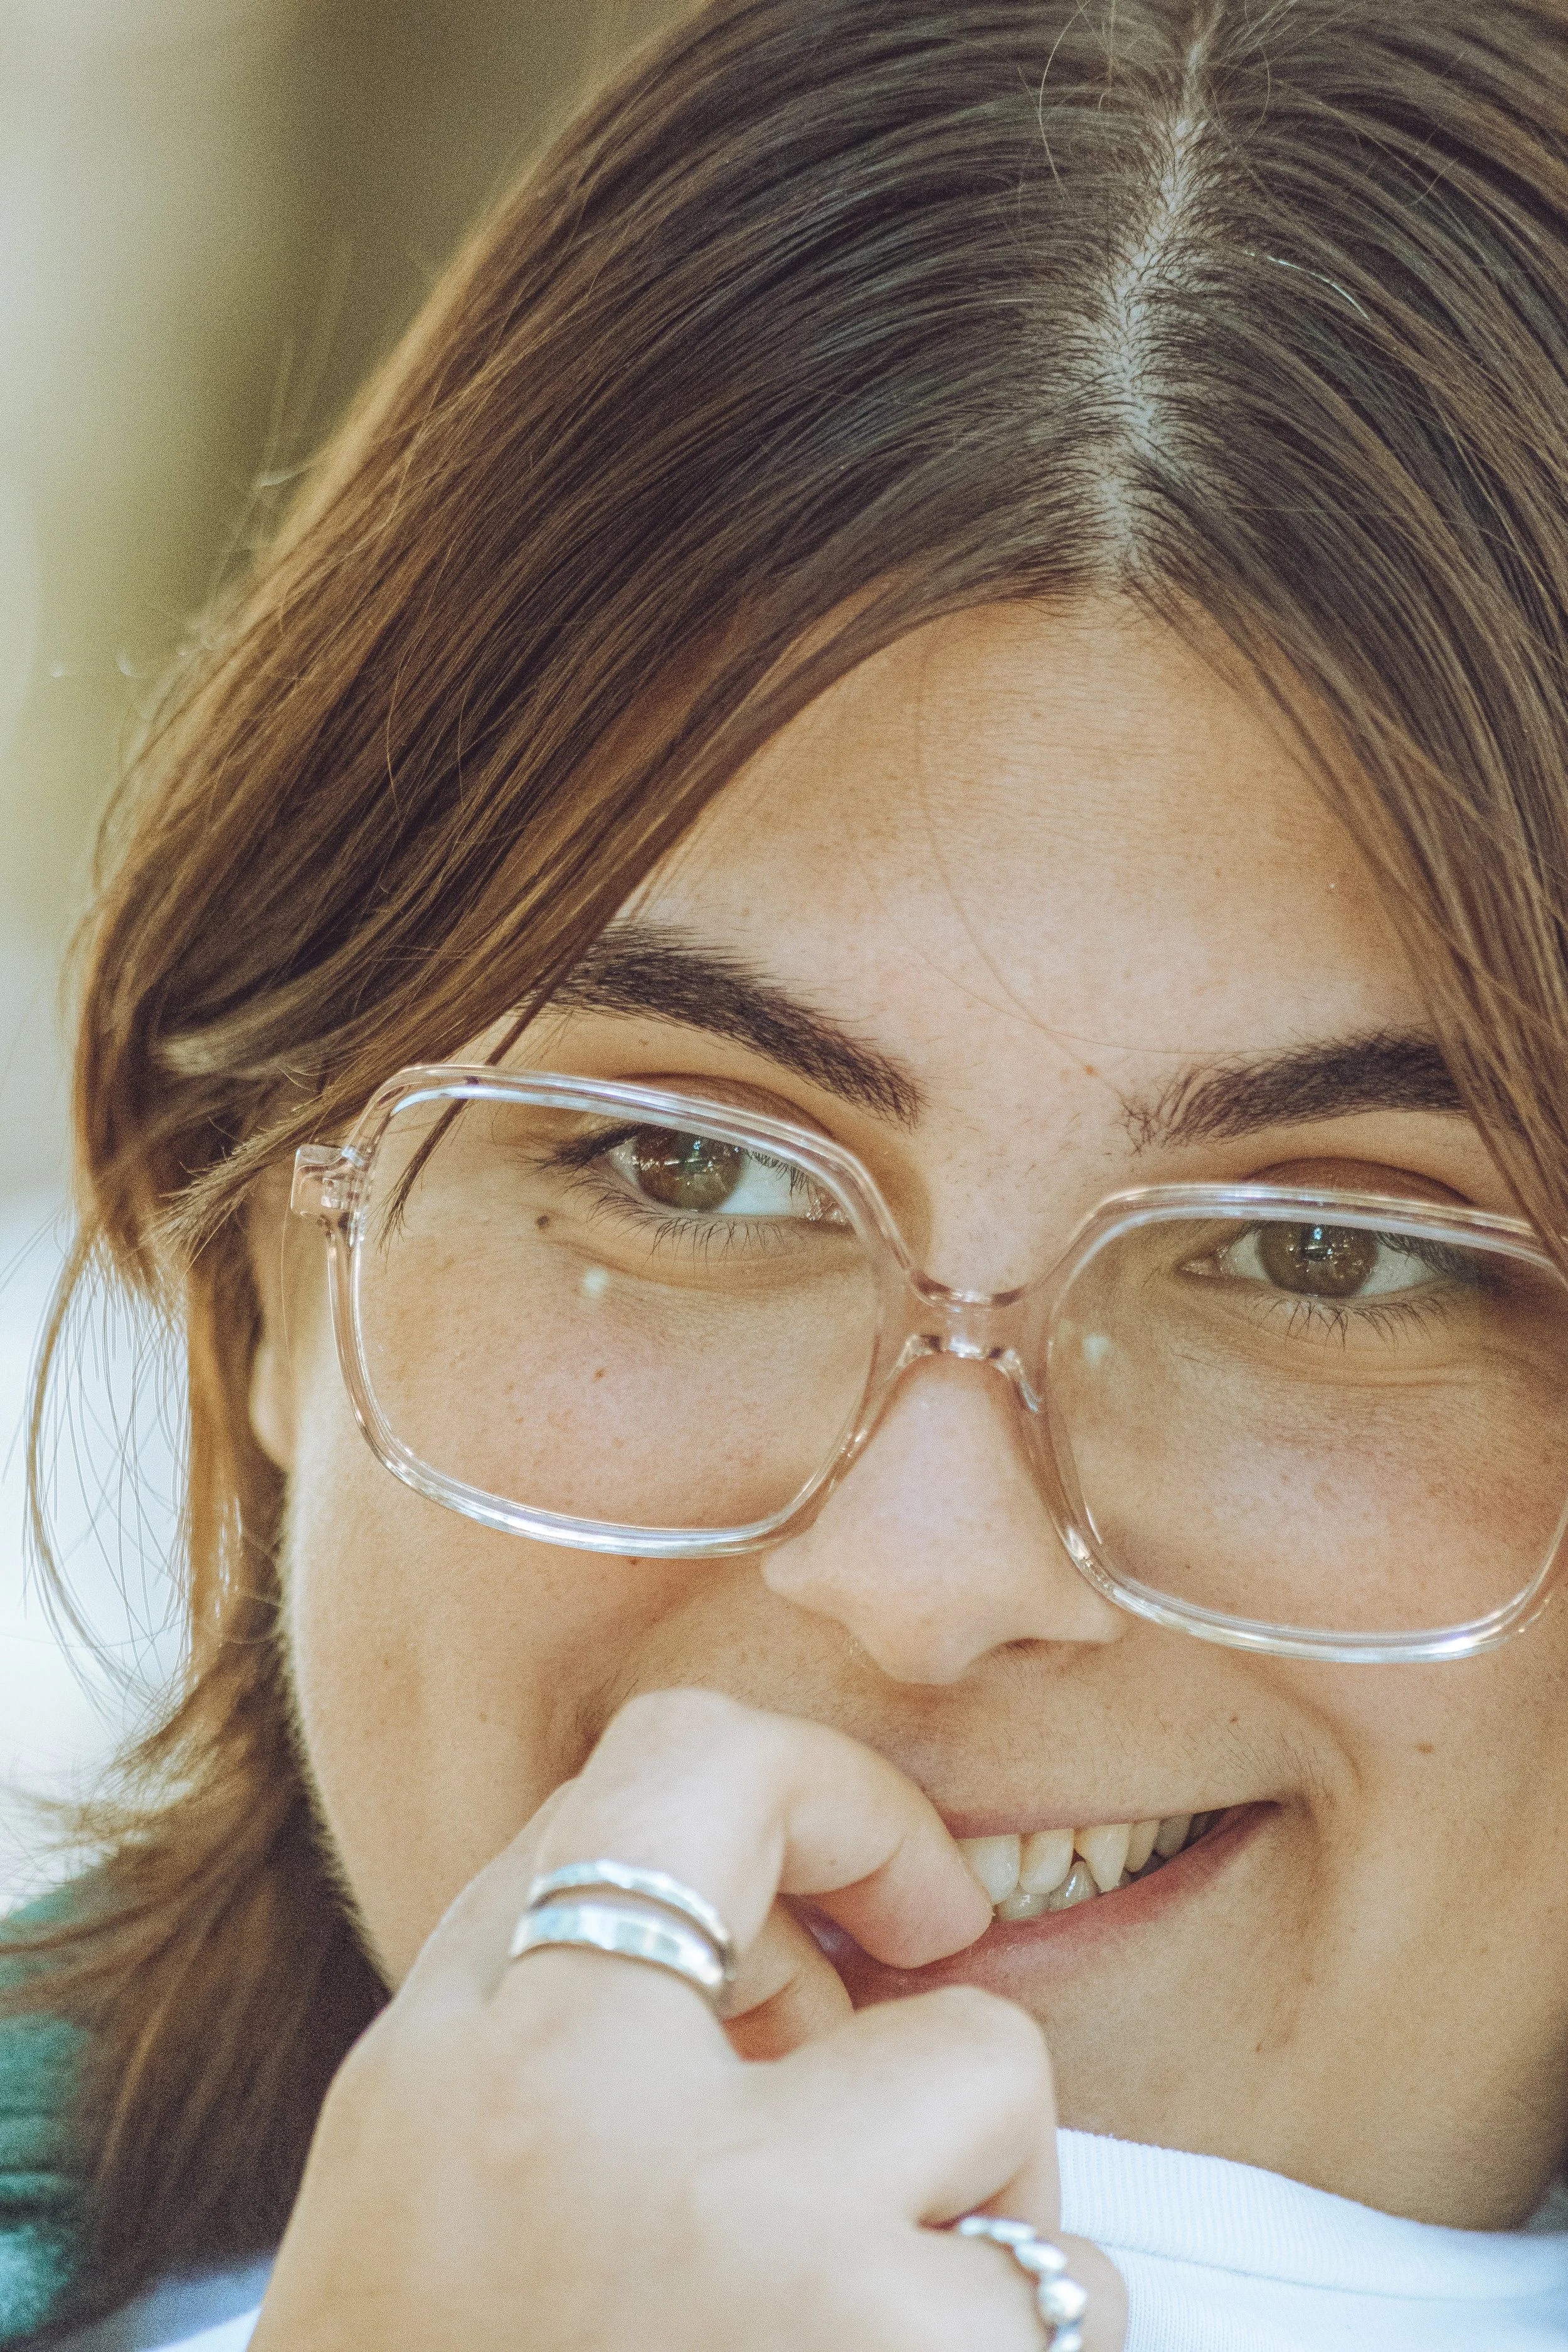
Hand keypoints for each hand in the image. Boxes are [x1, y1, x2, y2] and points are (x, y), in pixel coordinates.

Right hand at [250, 1689, 1126, 2350]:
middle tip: (880, 2197)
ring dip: (981, 2261)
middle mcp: (615, 2140)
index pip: (688, 1765)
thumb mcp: (430, 2146)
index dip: (835, 1797)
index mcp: (481, 2056)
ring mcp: (781, 2288)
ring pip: (1026, 2162)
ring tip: (843, 2348)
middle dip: (951, 2102)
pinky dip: (1004, 2351)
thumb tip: (790, 1904)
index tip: (906, 1903)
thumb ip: (569, 1981)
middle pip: (959, 2016)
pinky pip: (1063, 2311)